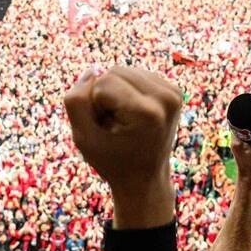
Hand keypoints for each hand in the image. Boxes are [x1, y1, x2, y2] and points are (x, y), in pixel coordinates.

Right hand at [63, 65, 181, 227]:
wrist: (145, 179)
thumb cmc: (112, 161)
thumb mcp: (82, 137)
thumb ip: (76, 101)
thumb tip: (93, 70)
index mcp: (147, 112)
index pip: (102, 82)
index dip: (94, 106)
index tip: (106, 130)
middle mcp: (166, 98)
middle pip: (114, 71)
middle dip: (104, 96)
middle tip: (114, 126)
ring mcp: (173, 93)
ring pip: (123, 71)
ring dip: (114, 93)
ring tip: (123, 121)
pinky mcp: (174, 90)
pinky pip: (135, 74)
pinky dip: (126, 91)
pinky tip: (132, 114)